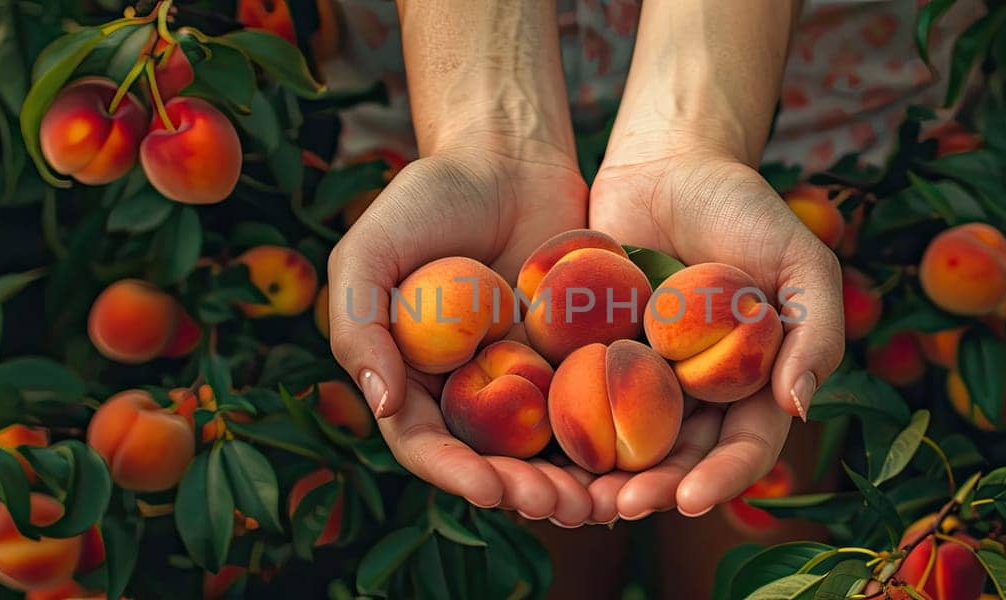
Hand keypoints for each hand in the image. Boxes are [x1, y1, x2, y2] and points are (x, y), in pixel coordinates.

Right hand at [328, 151, 597, 525]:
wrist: (506, 155)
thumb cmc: (427, 197)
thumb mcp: (371, 250)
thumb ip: (359, 326)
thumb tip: (382, 405)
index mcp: (416, 381)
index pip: (429, 446)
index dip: (456, 475)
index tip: (491, 489)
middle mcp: (472, 392)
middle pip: (497, 463)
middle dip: (528, 494)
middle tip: (565, 507)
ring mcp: (530, 379)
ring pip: (552, 451)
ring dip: (578, 484)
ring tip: (608, 502)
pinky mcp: (581, 358)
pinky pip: (600, 406)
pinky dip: (619, 439)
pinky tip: (646, 459)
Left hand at [584, 149, 845, 519]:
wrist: (665, 162)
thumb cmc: (743, 208)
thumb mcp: (798, 259)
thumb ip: (815, 330)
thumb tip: (801, 406)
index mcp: (747, 388)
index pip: (741, 449)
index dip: (720, 480)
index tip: (690, 499)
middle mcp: (691, 397)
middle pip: (674, 462)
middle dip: (649, 492)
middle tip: (620, 507)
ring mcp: (635, 380)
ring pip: (617, 447)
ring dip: (596, 479)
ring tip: (573, 499)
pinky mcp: (582, 358)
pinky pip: (566, 403)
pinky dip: (551, 433)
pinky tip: (530, 453)